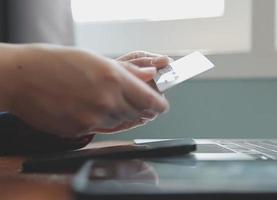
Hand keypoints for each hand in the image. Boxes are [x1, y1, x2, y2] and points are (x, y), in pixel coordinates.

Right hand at [5, 45, 168, 137]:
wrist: (22, 77)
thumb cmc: (56, 62)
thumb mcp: (96, 60)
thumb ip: (128, 71)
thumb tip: (151, 75)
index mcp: (115, 79)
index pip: (151, 101)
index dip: (159, 105)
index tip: (161, 105)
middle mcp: (108, 101)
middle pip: (139, 114)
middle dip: (141, 109)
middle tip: (136, 100)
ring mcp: (94, 119)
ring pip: (122, 123)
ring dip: (121, 115)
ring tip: (107, 100)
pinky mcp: (81, 130)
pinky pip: (103, 129)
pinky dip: (103, 121)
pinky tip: (92, 108)